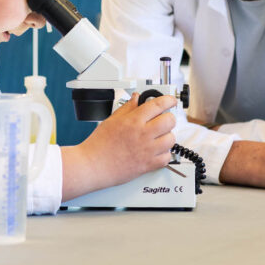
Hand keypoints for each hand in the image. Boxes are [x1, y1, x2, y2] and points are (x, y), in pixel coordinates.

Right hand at [60, 94, 176, 200]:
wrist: (93, 165)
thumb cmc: (99, 145)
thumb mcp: (111, 120)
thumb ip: (127, 108)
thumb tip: (137, 98)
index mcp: (133, 121)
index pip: (158, 105)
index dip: (168, 100)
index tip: (171, 101)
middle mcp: (143, 134)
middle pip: (170, 121)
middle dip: (168, 118)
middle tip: (162, 120)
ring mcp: (148, 150)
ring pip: (171, 139)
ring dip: (167, 136)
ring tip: (158, 137)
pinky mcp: (148, 165)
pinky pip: (167, 157)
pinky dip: (164, 154)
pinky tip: (156, 151)